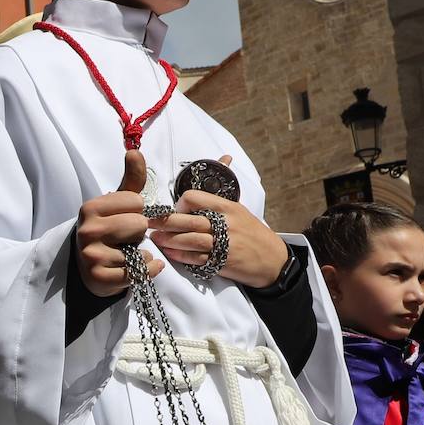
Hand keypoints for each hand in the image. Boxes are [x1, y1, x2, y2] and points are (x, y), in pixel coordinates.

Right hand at [75, 149, 163, 296]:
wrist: (88, 267)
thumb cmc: (108, 230)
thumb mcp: (118, 204)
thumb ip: (131, 180)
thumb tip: (135, 151)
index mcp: (91, 207)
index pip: (137, 202)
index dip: (138, 212)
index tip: (125, 218)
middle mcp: (87, 230)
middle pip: (139, 225)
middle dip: (139, 233)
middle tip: (125, 238)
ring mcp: (91, 256)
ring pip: (139, 251)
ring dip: (141, 254)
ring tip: (125, 253)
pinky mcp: (99, 278)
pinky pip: (138, 273)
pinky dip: (146, 271)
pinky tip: (136, 267)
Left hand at [149, 157, 288, 288]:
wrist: (274, 261)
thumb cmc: (254, 233)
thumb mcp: (240, 210)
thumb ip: (220, 197)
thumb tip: (221, 161)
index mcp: (228, 207)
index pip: (194, 198)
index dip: (179, 205)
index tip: (174, 210)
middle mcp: (226, 224)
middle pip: (188, 220)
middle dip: (165, 222)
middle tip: (149, 223)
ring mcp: (225, 244)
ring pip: (190, 240)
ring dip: (169, 240)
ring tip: (156, 238)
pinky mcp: (223, 263)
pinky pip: (197, 259)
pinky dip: (181, 256)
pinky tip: (170, 253)